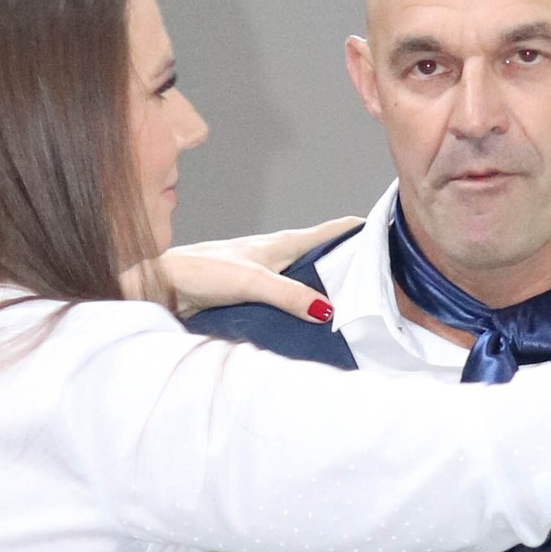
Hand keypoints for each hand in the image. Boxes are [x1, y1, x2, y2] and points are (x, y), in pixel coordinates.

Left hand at [130, 219, 361, 322]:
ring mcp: (263, 275)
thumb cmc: (203, 272)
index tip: (384, 230)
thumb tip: (326, 310)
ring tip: (350, 304)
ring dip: (325, 288)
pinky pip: (287, 298)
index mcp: (280, 244)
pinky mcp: (251, 295)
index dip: (356, 229)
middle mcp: (274, 256)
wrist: (165, 286)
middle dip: (347, 262)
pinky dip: (303, 306)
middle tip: (376, 278)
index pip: (328, 231)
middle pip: (321, 255)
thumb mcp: (253, 282)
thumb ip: (289, 296)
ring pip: (304, 278)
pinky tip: (308, 322)